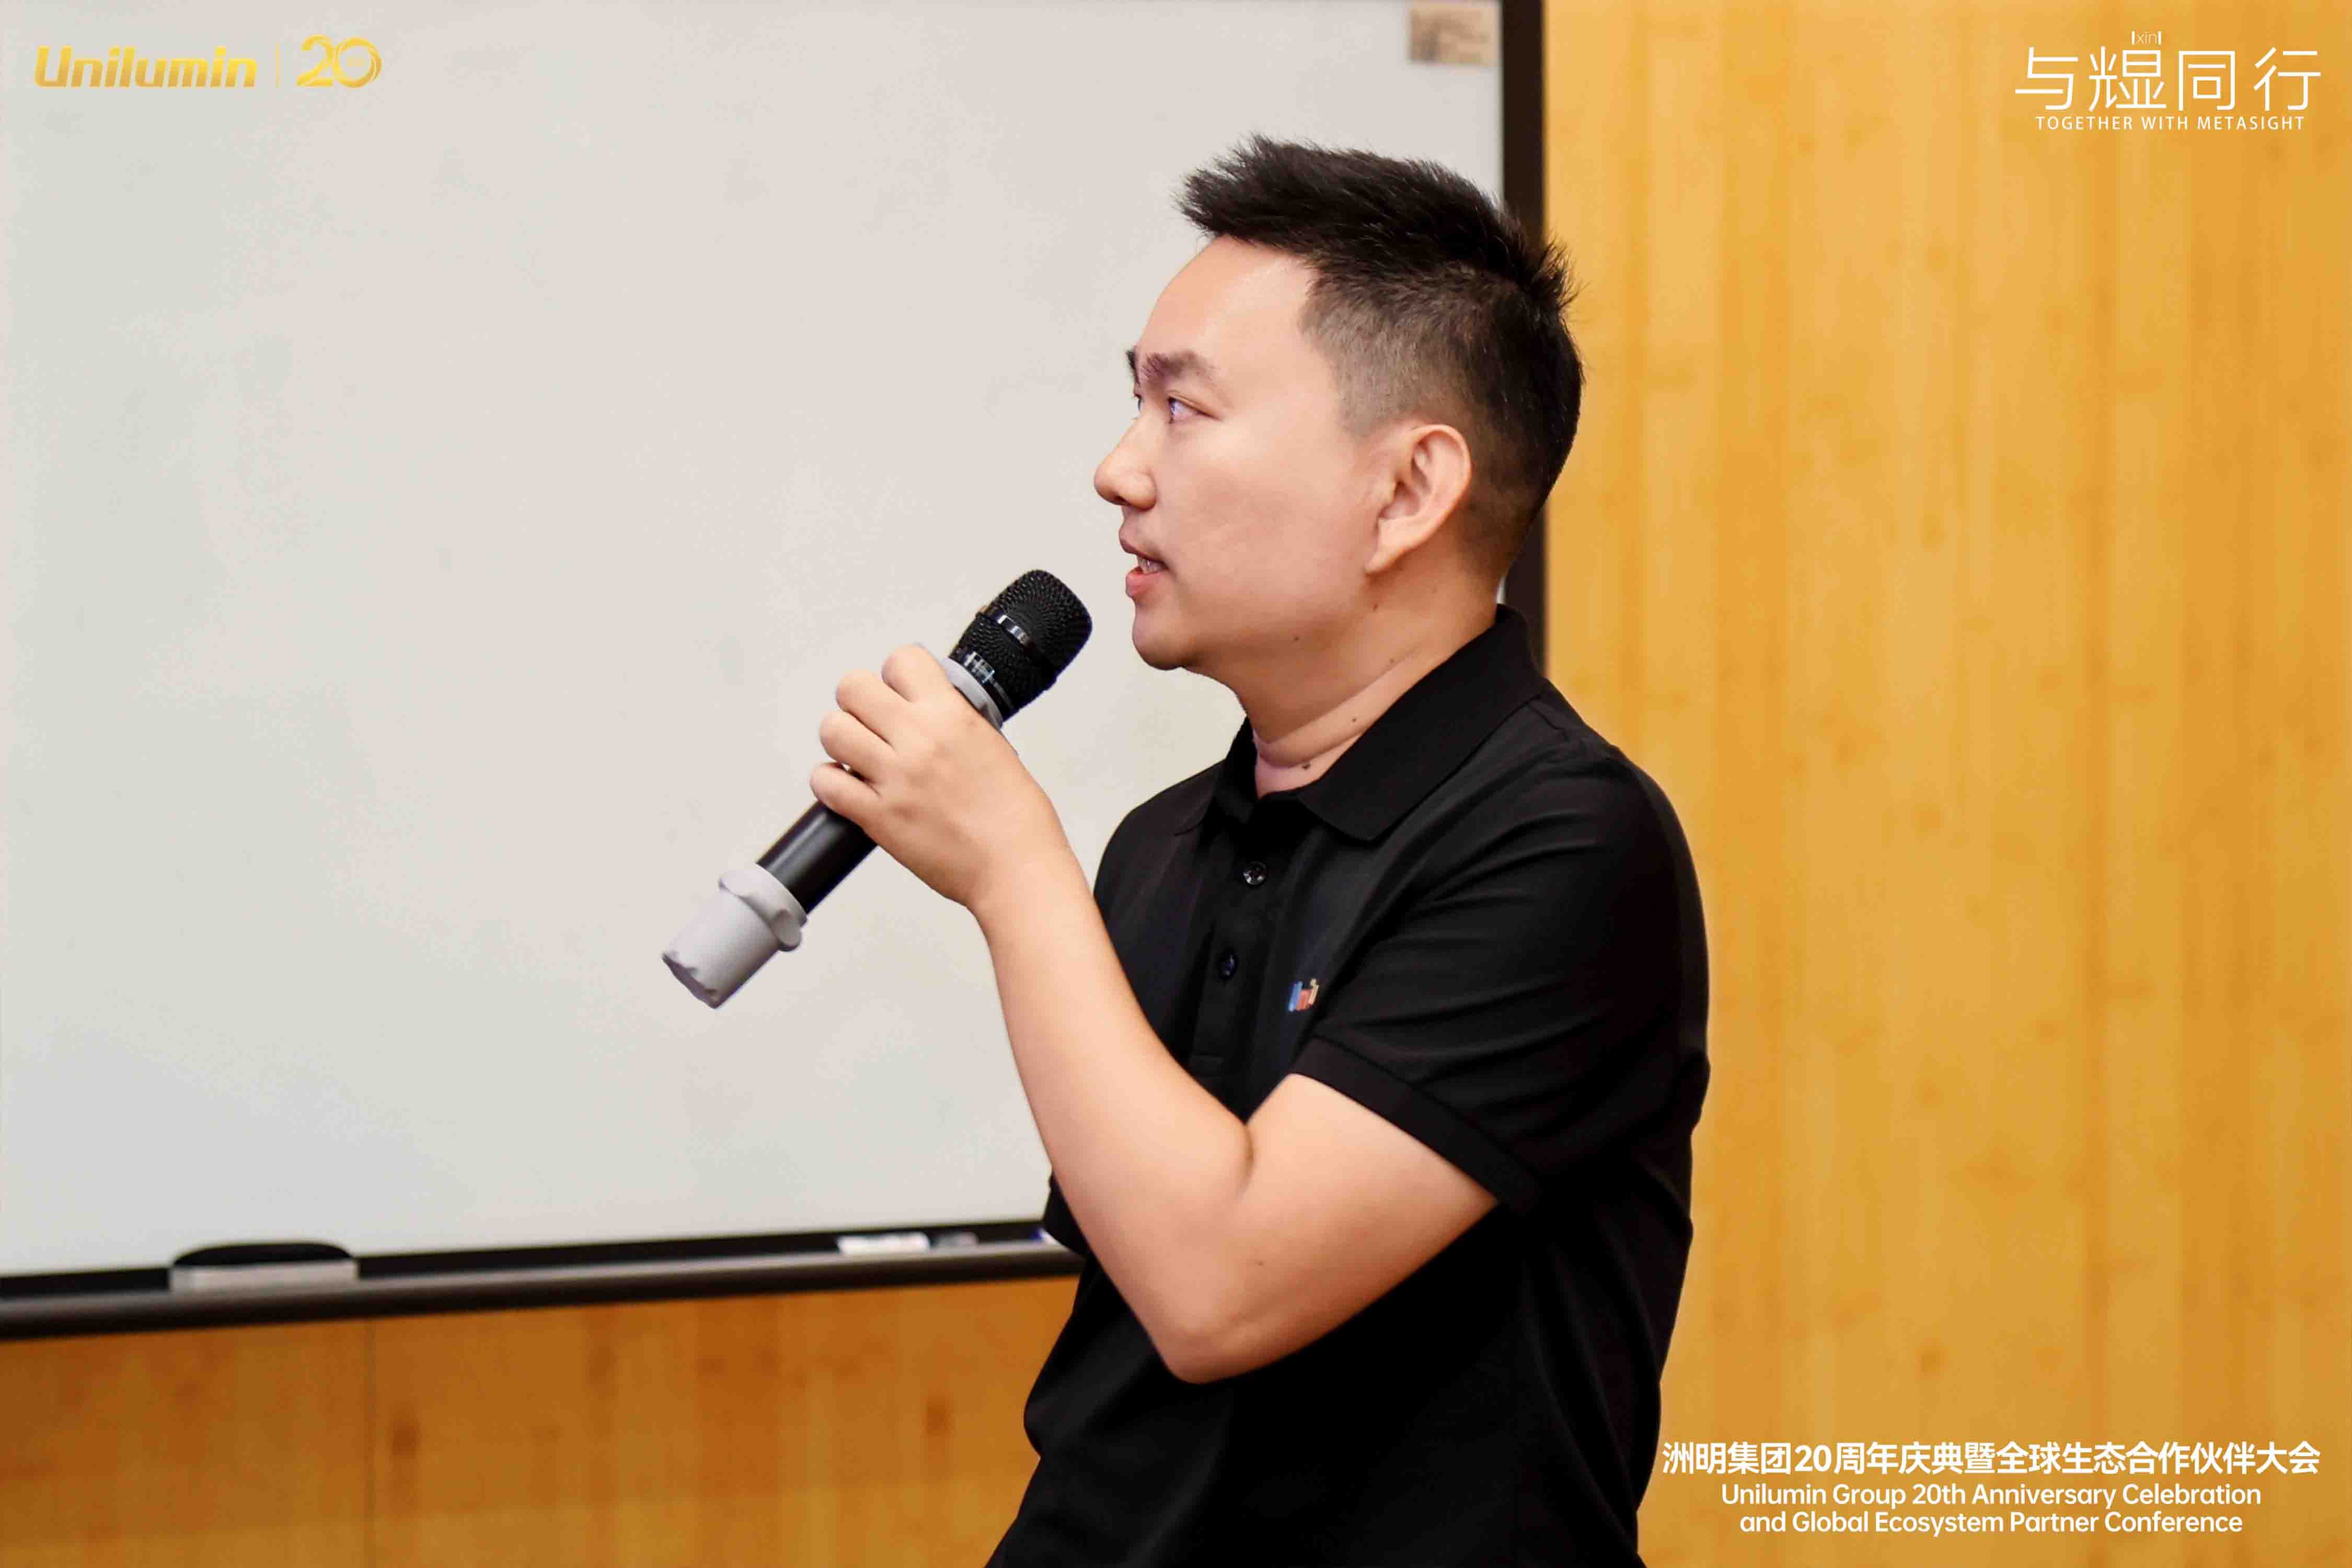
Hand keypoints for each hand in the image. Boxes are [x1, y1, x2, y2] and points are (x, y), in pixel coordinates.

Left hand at [809, 645, 1073, 913]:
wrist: (1016, 868)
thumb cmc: (1016, 818)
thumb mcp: (994, 746)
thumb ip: (956, 721)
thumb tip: (931, 709)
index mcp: (952, 717)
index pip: (902, 660)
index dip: (896, 675)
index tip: (900, 691)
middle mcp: (919, 740)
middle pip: (853, 687)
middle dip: (859, 702)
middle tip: (873, 722)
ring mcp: (894, 778)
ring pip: (832, 730)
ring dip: (842, 739)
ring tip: (859, 754)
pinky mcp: (877, 817)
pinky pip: (826, 784)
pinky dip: (830, 782)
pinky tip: (847, 787)